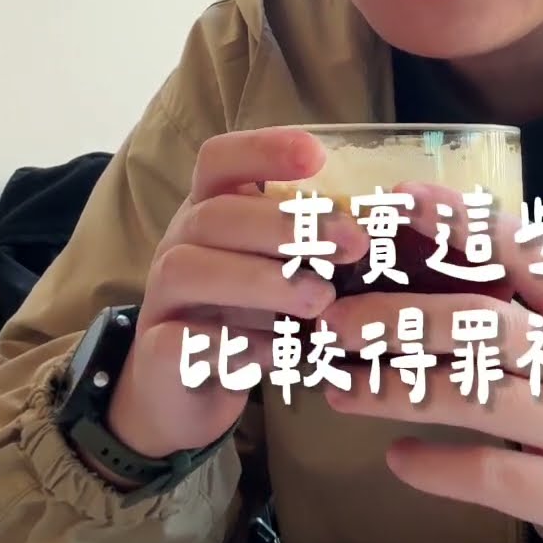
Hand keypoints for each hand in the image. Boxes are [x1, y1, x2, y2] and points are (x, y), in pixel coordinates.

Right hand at [103, 128, 366, 463]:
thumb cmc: (248, 317)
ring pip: (189, 268)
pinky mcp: (157, 355)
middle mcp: (179, 245)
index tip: (317, 156)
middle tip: (351, 243)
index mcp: (210, 212)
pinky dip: (234, 343)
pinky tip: (281, 353)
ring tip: (320, 298)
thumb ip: (316, 246)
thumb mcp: (281, 271)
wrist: (186, 392)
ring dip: (261, 278)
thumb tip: (386, 226)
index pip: (219, 160)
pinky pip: (183, 340)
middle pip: (214, 214)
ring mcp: (162, 299)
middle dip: (286, 224)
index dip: (263, 149)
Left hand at [323, 184, 542, 542]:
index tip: (399, 200)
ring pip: (480, 394)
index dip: (460, 222)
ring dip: (398, 388)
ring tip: (341, 386)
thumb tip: (440, 292)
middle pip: (486, 321)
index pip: (528, 253)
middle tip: (334, 317)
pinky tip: (398, 459)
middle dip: (400, 315)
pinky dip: (437, 466)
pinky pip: (494, 475)